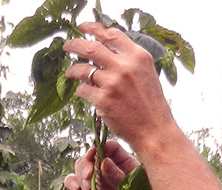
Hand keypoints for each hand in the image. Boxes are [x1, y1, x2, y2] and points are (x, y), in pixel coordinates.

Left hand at [62, 22, 175, 147]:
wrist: (154, 130)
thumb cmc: (150, 104)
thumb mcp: (146, 74)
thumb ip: (128, 60)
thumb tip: (106, 50)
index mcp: (138, 57)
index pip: (111, 35)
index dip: (94, 29)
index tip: (83, 28)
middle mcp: (125, 67)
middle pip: (91, 47)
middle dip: (75, 45)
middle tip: (67, 46)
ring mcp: (112, 83)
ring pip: (82, 69)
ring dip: (72, 70)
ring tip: (69, 72)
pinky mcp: (102, 100)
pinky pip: (83, 90)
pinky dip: (81, 90)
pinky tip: (83, 92)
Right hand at [62, 140, 139, 189]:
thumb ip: (118, 177)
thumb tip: (104, 162)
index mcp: (125, 166)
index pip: (111, 148)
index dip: (102, 147)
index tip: (95, 153)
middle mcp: (108, 172)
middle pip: (92, 156)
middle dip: (87, 163)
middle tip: (88, 174)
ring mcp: (96, 183)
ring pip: (81, 168)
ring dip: (79, 174)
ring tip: (85, 186)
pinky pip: (74, 184)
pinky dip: (72, 183)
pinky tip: (77, 188)